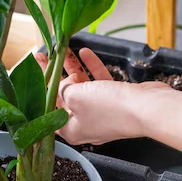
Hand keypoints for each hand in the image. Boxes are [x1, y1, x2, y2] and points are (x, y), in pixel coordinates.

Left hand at [35, 48, 171, 144]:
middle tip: (45, 57)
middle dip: (55, 76)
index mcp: (71, 130)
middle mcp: (85, 124)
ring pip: (83, 88)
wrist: (146, 109)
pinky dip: (92, 69)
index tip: (35, 73)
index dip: (41, 90)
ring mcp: (102, 113)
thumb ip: (63, 89)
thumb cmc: (109, 108)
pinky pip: (99, 84)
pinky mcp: (116, 102)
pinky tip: (85, 53)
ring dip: (74, 68)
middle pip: (64, 98)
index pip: (49, 111)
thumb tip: (63, 84)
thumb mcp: (75, 95)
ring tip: (63, 50)